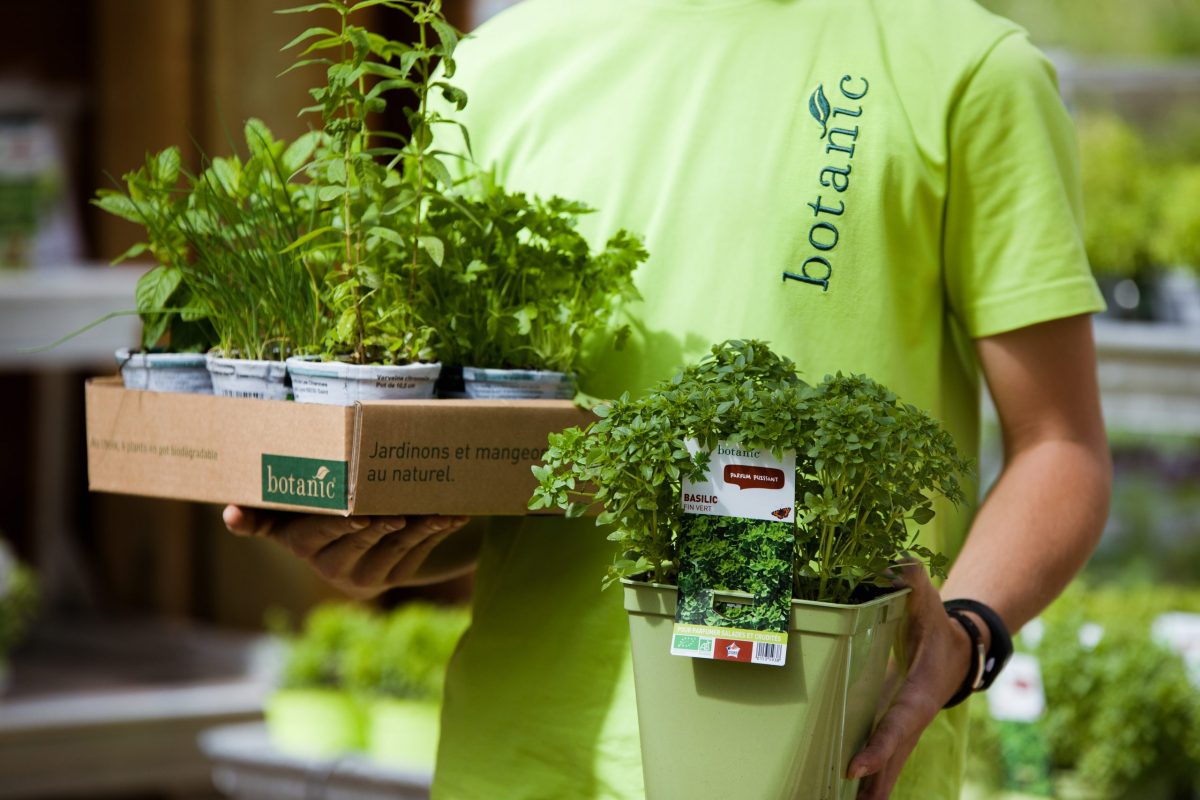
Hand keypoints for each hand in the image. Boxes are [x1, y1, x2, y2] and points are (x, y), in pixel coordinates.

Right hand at [222, 506, 470, 598]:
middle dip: (382, 524)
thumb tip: (228, 514)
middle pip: (360, 539)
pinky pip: (418, 553)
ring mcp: (366, 576)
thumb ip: (261, 514)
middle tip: (400, 508)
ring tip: (438, 509)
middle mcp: (332, 566)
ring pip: (394, 548)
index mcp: (303, 545)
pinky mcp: (393, 577)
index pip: (319, 533)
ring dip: (420, 528)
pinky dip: (437, 532)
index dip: (339, 524)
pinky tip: (455, 515)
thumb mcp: (284, 515)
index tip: (356, 514)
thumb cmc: (311, 516)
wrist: (349, 547)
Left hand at [847, 562, 975, 798]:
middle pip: (892, 760)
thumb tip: (900, 564)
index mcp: (919, 693)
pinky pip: (883, 761)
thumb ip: (913, 582)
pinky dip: (868, 783)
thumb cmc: (935, 624)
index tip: (854, 767)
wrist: (958, 649)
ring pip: (888, 769)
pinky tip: (847, 797)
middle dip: (873, 787)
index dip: (878, 746)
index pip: (897, 724)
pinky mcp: (896, 732)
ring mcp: (905, 730)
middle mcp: (912, 719)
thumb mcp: (927, 601)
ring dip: (869, 793)